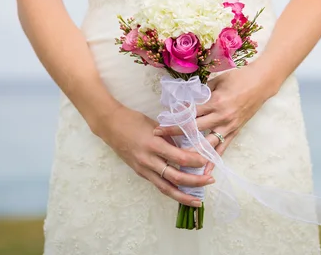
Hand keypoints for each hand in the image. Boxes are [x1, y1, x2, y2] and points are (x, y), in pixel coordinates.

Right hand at [94, 105, 214, 206]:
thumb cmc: (134, 121)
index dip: (195, 161)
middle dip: (195, 181)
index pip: (179, 157)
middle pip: (175, 177)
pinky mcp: (140, 173)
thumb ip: (172, 137)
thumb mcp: (156, 125)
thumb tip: (189, 147)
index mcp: (154, 144)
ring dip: (183, 196)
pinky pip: (158, 185)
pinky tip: (182, 194)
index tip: (208, 160)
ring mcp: (143, 169)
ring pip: (166, 188)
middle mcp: (148, 160)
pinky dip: (171, 190)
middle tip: (210, 181)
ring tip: (197, 200)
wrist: (110, 126)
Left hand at [153, 65, 277, 175]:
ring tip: (176, 159)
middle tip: (158, 138)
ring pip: (207, 143)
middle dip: (175, 133)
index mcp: (215, 102)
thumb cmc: (240, 77)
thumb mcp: (218, 80)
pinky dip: (213, 161)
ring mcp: (228, 126)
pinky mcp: (235, 132)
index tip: (160, 123)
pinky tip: (204, 172)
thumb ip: (202, 92)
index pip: (190, 113)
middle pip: (194, 129)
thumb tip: (187, 101)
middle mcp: (221, 117)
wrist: (262, 83)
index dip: (174, 119)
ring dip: (191, 151)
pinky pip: (223, 148)